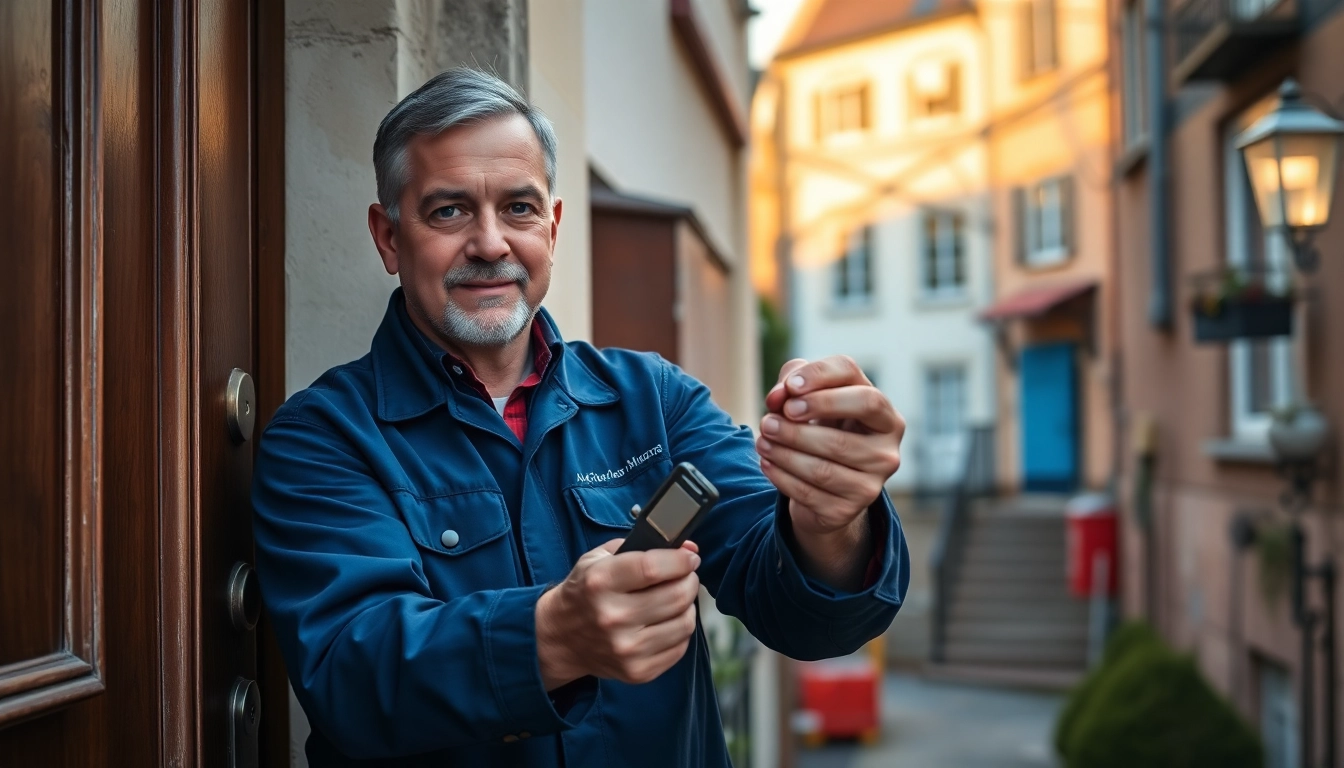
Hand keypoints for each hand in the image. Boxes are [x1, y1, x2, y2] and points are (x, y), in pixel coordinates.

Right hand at [535, 540, 700, 689]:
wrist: (561, 638)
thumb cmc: (586, 591)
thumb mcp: (600, 558)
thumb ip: (643, 547)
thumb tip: (690, 550)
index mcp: (600, 582)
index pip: (653, 568)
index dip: (681, 560)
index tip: (689, 558)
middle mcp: (612, 617)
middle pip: (676, 596)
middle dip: (689, 581)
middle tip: (686, 577)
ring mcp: (625, 649)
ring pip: (684, 623)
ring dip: (687, 607)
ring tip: (676, 599)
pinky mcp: (637, 671)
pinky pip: (680, 647)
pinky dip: (679, 631)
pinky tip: (666, 622)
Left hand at [757, 357, 904, 586]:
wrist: (827, 482)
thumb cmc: (824, 427)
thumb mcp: (812, 396)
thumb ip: (795, 381)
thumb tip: (779, 395)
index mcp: (887, 418)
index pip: (866, 395)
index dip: (826, 387)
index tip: (790, 388)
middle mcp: (886, 453)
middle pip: (841, 439)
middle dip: (798, 429)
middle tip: (768, 421)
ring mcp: (871, 485)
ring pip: (822, 470)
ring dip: (784, 453)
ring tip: (762, 440)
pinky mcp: (848, 510)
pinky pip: (809, 494)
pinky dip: (781, 476)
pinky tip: (766, 462)